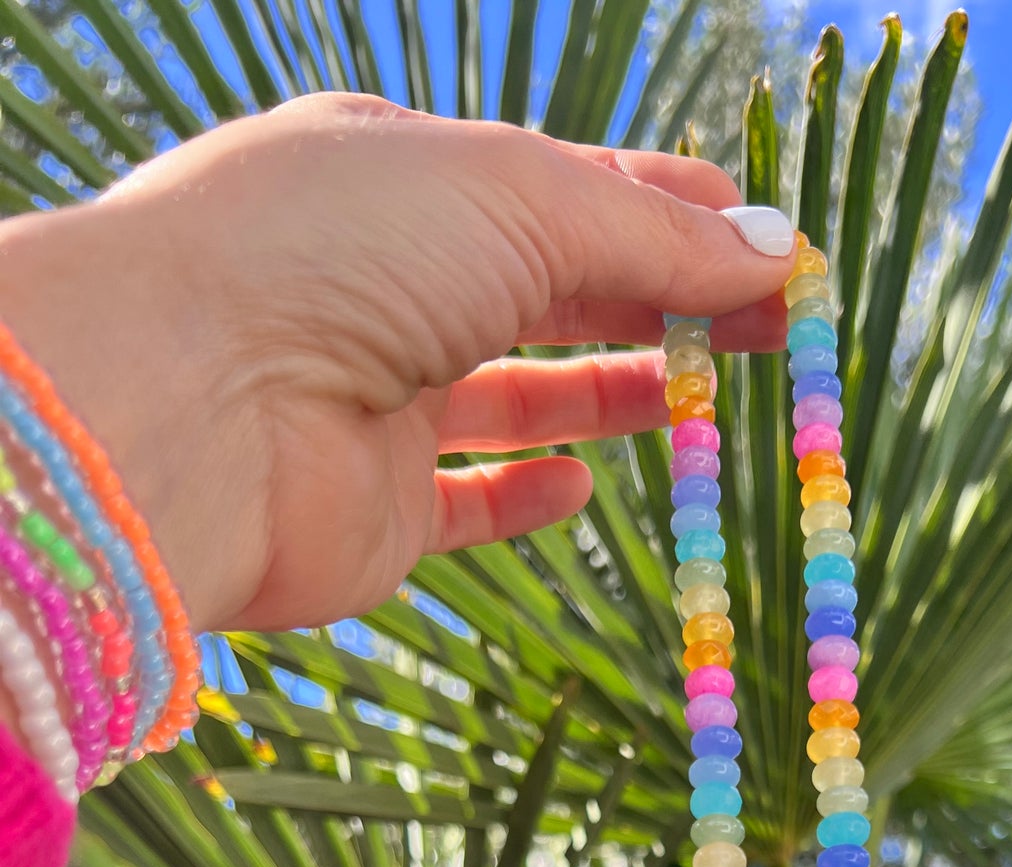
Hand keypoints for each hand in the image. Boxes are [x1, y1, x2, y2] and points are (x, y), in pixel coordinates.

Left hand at [0, 96, 795, 633]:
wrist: (197, 404)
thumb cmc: (342, 252)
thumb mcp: (521, 201)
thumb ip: (652, 240)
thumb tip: (776, 254)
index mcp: (408, 175)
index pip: (566, 190)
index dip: (672, 217)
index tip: (767, 250)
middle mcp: (386, 281)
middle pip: (553, 292)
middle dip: (665, 305)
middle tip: (770, 331)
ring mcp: (376, 398)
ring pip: (519, 395)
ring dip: (612, 393)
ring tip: (703, 403)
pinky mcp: (375, 509)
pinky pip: (467, 502)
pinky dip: (529, 493)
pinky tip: (580, 486)